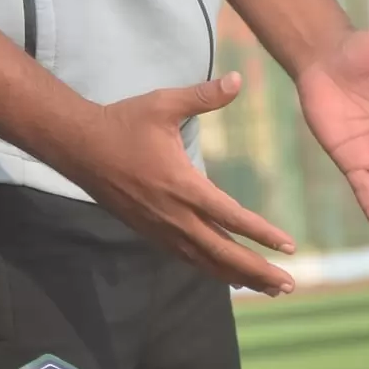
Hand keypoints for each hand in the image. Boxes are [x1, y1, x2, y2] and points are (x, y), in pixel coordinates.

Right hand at [76, 73, 295, 295]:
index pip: (230, 217)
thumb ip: (204, 96)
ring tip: (269, 288)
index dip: (262, 234)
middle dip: (257, 271)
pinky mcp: (150, 232)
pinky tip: (229, 276)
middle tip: (289, 286)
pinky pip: (187, 258)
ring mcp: (160, 229)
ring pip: (205, 262)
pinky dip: (212, 270)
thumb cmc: (124, 122)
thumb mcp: (164, 103)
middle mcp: (173, 215)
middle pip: (222, 253)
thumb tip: (237, 79)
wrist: (79, 147)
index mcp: (182, 185)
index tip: (289, 248)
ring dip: (238, 277)